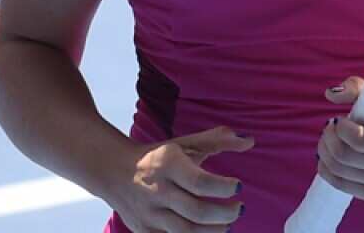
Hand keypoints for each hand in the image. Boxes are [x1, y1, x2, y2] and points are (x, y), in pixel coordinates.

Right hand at [105, 126, 251, 232]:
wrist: (113, 170)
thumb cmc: (159, 156)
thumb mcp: (184, 143)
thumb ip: (217, 140)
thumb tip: (250, 141)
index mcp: (167, 164)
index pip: (201, 182)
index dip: (224, 188)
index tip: (239, 186)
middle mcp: (157, 190)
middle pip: (197, 212)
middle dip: (225, 214)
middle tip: (239, 209)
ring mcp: (148, 214)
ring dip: (213, 232)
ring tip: (227, 225)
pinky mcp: (143, 231)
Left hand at [317, 76, 363, 203]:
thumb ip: (359, 88)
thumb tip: (330, 94)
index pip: (359, 140)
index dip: (340, 128)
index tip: (340, 119)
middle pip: (345, 156)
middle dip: (328, 139)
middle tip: (330, 128)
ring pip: (340, 171)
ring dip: (325, 152)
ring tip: (328, 140)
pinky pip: (341, 185)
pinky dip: (327, 170)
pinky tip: (328, 157)